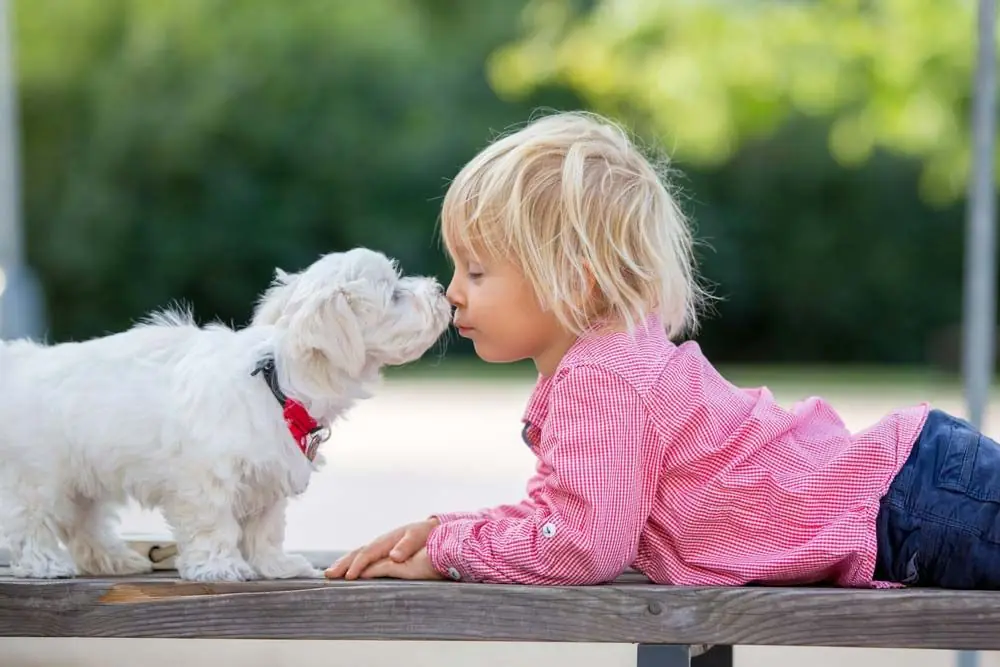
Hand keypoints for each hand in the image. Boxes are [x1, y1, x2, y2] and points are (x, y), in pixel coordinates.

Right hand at [324, 517, 439, 579]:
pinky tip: (346, 571)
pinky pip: (363, 557)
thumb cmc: (426, 534)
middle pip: (358, 553)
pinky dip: (352, 563)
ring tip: (331, 573)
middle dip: (343, 564)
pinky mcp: (381, 551)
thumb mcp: (419, 537)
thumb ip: (407, 546)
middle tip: (329, 575)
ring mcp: (379, 547)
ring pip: (358, 554)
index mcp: (387, 540)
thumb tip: (393, 556)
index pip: (368, 553)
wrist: (430, 528)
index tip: (349, 576)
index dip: (358, 565)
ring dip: (343, 563)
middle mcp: (380, 543)